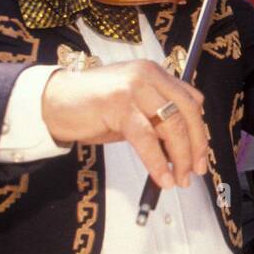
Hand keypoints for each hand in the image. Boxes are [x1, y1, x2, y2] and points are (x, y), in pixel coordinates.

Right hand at [41, 60, 207, 189]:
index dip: (199, 132)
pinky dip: (157, 162)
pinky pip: (146, 138)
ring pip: (171, 125)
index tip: (201, 156)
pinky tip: (161, 178)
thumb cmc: (92, 108)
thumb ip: (156, 119)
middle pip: (187, 113)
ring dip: (180, 157)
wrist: (52, 103)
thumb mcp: (132, 109)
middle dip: (195, 147)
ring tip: (179, 179)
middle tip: (196, 171)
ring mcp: (133, 88)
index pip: (191, 101)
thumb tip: (183, 149)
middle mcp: (148, 75)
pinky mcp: (118, 104)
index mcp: (155, 73)